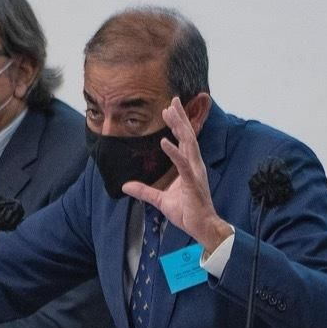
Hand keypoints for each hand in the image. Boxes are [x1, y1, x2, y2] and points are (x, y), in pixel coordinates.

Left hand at [122, 97, 232, 250]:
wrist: (201, 227)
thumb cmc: (187, 212)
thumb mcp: (160, 200)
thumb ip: (144, 191)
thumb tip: (125, 186)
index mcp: (189, 166)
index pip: (184, 140)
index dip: (178, 124)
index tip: (170, 108)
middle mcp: (194, 165)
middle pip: (188, 136)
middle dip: (180, 118)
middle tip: (173, 100)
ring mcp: (195, 172)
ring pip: (188, 144)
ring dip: (179, 127)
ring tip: (170, 113)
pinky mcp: (192, 182)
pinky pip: (182, 164)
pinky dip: (173, 152)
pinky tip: (164, 141)